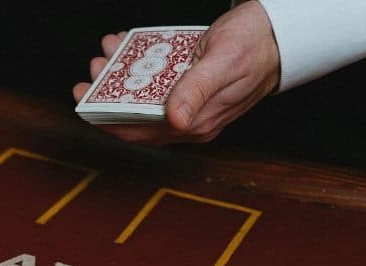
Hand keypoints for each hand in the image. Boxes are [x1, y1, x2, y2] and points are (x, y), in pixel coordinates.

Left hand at [71, 1, 280, 144]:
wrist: (281, 31)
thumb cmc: (256, 45)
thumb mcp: (223, 63)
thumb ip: (197, 91)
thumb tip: (174, 120)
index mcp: (197, 124)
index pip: (140, 133)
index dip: (106, 120)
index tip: (83, 100)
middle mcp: (189, 119)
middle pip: (135, 115)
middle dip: (108, 93)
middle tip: (94, 68)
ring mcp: (189, 103)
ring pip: (142, 96)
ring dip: (121, 75)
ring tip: (107, 52)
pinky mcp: (189, 85)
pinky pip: (155, 81)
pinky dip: (138, 64)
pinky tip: (127, 45)